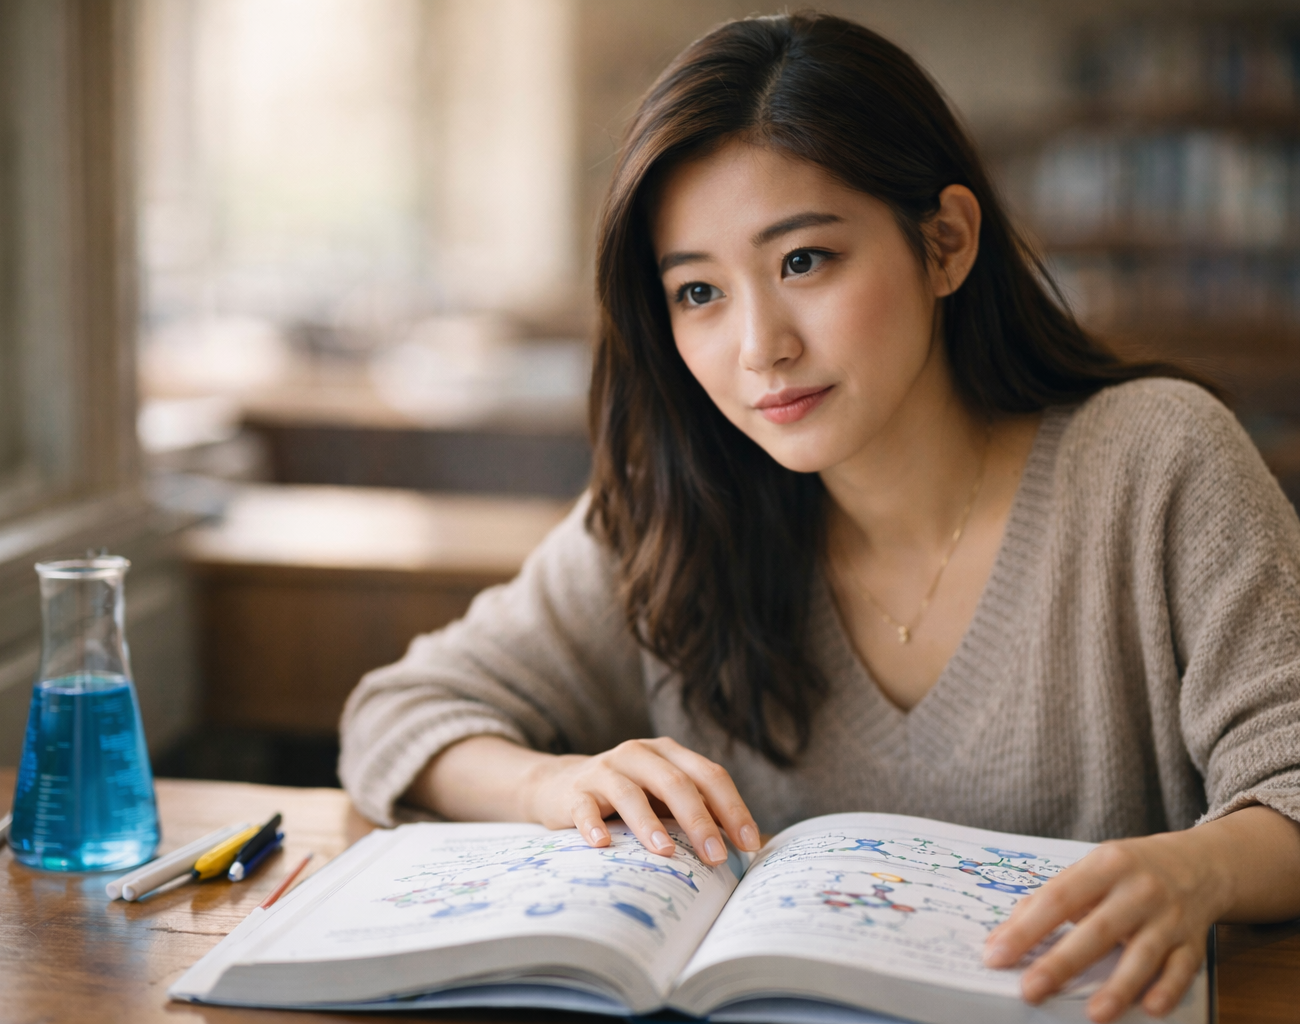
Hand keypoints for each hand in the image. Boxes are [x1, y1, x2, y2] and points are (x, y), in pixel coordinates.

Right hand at [519, 737, 760, 864]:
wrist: (560, 786)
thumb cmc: (627, 797)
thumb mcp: (663, 796)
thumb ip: (698, 809)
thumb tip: (748, 845)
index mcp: (668, 753)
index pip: (709, 775)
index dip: (732, 807)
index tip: (748, 843)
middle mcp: (638, 754)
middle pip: (675, 782)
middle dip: (700, 820)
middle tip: (717, 857)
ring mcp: (604, 770)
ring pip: (630, 793)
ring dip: (650, 824)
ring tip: (667, 853)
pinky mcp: (574, 792)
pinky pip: (584, 809)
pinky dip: (594, 826)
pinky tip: (604, 845)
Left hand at [982, 830, 1227, 1021]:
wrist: (1198, 864)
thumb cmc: (1129, 870)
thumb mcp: (1089, 870)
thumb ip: (1047, 900)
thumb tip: (1001, 938)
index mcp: (1105, 865)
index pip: (1058, 898)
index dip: (1026, 928)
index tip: (997, 954)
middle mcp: (1138, 890)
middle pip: (1097, 929)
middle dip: (1062, 962)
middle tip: (1031, 989)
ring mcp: (1169, 918)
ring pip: (1143, 954)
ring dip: (1119, 986)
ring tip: (1094, 1014)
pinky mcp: (1193, 943)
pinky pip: (1181, 969)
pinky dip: (1167, 989)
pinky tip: (1151, 1008)